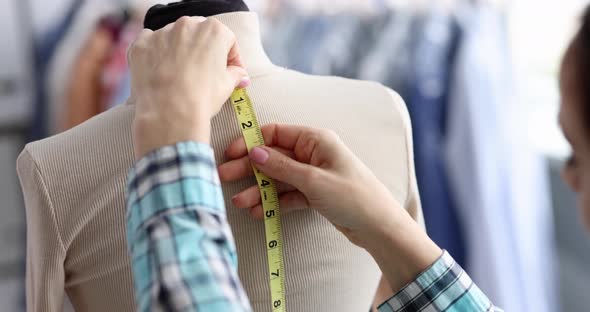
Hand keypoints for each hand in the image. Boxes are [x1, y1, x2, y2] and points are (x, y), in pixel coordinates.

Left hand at [128, 16, 249, 158]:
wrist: (170, 113)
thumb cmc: (202, 98)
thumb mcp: (227, 86)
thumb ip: (235, 74)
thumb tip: (240, 75)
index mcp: (214, 31)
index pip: (228, 40)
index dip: (232, 58)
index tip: (232, 72)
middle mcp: (187, 25)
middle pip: (199, 34)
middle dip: (203, 51)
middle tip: (205, 73)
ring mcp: (162, 33)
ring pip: (174, 38)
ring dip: (179, 52)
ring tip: (181, 76)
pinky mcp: (142, 44)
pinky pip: (151, 44)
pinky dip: (156, 55)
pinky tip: (161, 73)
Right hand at [219, 124, 441, 290]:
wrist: (379, 227)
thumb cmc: (353, 196)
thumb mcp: (314, 180)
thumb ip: (282, 167)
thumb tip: (254, 152)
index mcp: (316, 140)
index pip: (276, 134)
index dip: (251, 142)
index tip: (230, 154)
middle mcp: (313, 154)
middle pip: (273, 157)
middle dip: (249, 168)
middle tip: (224, 178)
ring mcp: (313, 175)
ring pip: (278, 178)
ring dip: (259, 190)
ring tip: (240, 203)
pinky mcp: (314, 194)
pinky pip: (288, 194)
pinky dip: (274, 202)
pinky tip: (258, 212)